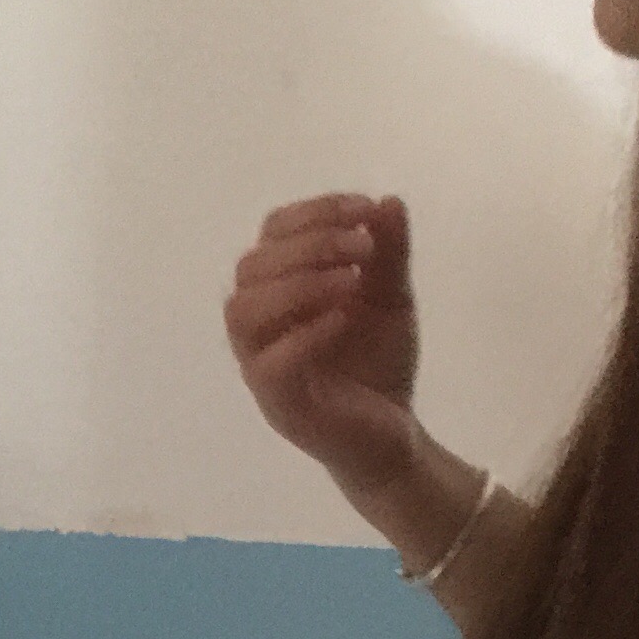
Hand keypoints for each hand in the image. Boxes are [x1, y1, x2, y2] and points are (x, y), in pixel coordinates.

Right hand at [224, 193, 426, 504]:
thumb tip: (387, 202)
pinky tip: (344, 319)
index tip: (365, 209)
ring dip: (297, 284)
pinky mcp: (277, 404)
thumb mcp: (391, 299)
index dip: (314, 212)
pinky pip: (268, 364)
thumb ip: (389, 255)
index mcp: (279, 290)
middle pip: (251, 267)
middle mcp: (259, 324)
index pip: (272, 234)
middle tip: (362, 248)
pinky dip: (304, 334)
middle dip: (309, 245)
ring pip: (244, 311)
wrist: (395, 436)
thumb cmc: (378, 366)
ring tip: (350, 281)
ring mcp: (260, 365)